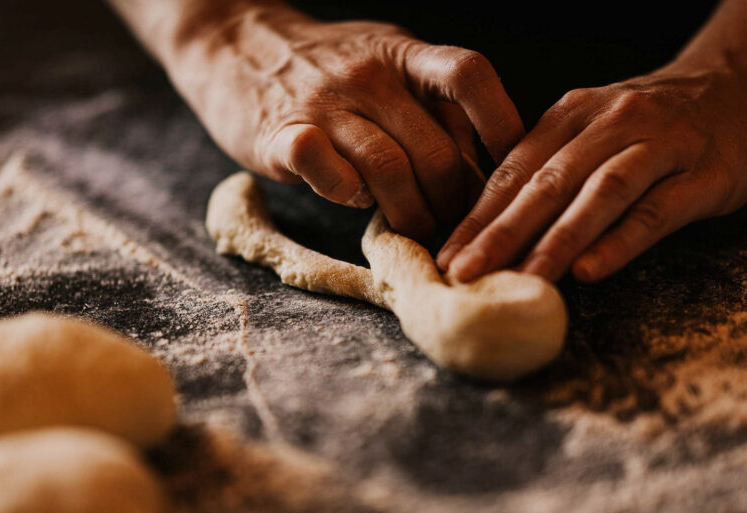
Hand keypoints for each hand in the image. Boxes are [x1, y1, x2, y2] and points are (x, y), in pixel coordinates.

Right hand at [169, 4, 521, 239]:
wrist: (236, 46)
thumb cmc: (326, 69)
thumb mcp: (388, 64)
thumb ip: (431, 104)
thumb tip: (488, 164)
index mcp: (404, 53)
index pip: (470, 76)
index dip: (502, 126)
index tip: (511, 174)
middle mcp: (368, 73)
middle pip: (436, 147)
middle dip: (454, 203)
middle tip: (453, 227)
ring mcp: (324, 102)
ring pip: (389, 169)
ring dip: (410, 215)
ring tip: (415, 232)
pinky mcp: (281, 134)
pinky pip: (330, 172)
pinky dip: (349, 197)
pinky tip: (352, 201)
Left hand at [436, 59, 746, 281]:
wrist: (742, 85)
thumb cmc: (651, 125)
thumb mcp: (590, 132)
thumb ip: (546, 171)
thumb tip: (487, 232)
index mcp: (570, 117)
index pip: (513, 170)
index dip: (476, 217)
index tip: (444, 259)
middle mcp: (610, 125)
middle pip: (547, 183)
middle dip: (500, 232)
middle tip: (465, 274)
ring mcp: (660, 147)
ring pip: (600, 194)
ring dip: (557, 240)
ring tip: (523, 279)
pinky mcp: (704, 175)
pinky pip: (657, 210)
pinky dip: (621, 240)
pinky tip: (592, 270)